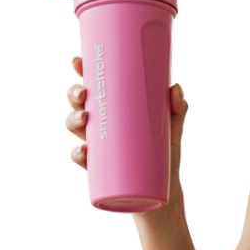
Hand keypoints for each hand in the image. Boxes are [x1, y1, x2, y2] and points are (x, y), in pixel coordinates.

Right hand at [65, 54, 187, 196]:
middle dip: (74, 94)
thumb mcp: (173, 127)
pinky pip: (80, 159)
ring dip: (73, 120)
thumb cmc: (165, 152)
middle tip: (83, 92)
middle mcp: (102, 124)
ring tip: (84, 118)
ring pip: (75, 127)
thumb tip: (174, 88)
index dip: (83, 72)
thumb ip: (177, 108)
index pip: (95, 86)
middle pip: (79, 103)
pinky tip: (84, 151)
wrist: (165, 187)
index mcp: (115, 108)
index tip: (79, 61)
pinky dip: (78, 154)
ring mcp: (98, 145)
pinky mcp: (98, 167)